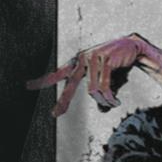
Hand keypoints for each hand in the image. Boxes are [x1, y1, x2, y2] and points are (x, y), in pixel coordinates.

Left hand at [25, 34, 144, 115]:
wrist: (132, 47)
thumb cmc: (117, 63)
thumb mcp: (106, 80)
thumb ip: (101, 94)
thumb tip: (102, 109)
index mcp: (78, 61)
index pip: (59, 72)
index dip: (44, 80)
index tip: (29, 86)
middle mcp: (82, 58)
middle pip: (70, 84)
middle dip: (63, 100)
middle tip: (55, 114)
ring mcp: (92, 57)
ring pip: (93, 91)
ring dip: (104, 101)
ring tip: (113, 103)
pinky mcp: (104, 59)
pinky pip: (104, 87)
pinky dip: (110, 98)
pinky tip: (115, 102)